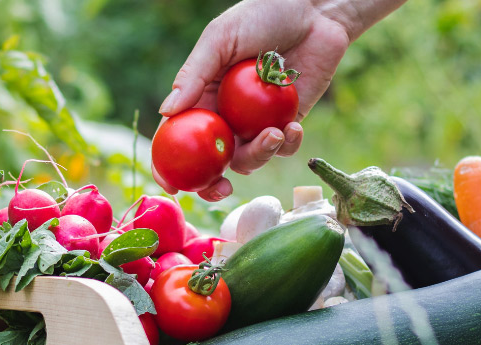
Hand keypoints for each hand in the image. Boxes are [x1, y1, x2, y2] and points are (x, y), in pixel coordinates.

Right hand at [153, 0, 405, 200]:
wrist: (314, 11)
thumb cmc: (263, 14)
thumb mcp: (220, 38)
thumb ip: (194, 74)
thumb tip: (166, 111)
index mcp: (202, 96)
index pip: (178, 136)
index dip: (169, 164)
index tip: (171, 184)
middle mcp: (226, 115)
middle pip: (211, 162)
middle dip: (213, 183)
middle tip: (221, 189)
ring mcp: (256, 123)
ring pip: (249, 159)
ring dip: (260, 155)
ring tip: (275, 134)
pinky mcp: (288, 123)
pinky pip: (283, 148)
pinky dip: (288, 144)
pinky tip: (294, 126)